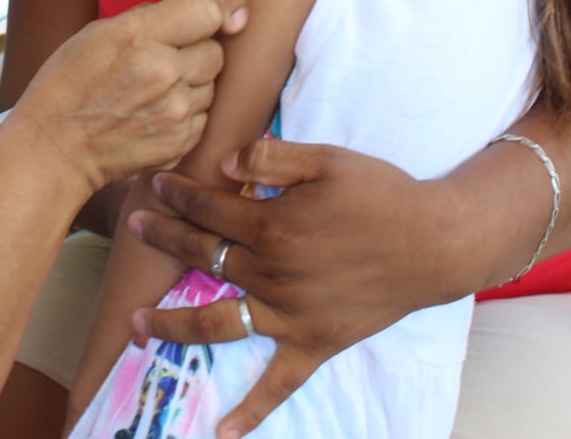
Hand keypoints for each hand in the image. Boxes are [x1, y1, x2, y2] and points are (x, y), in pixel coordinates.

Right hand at [5, 0, 224, 198]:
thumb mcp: (93, 33)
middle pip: (216, 50)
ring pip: (211, 85)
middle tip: (166, 60)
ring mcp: (175, 111)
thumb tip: (178, 13)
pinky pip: (203, 117)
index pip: (208, 10)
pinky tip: (154, 114)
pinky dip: (186, 114)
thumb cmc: (67, 85)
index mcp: (138, 37)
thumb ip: (143, 18)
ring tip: (155, 91)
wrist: (54, 148)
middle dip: (196, 52)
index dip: (199, 15)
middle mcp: (163, 72)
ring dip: (191, 85)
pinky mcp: (180, 141)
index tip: (188, 24)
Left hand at [124, 138, 471, 437]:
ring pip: (218, 323)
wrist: (437, 242)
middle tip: (133, 226)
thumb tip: (225, 161)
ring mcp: (291, 315)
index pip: (210, 209)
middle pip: (204, 256)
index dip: (179, 194)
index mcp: (273, 226)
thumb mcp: (326, 159)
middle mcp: (273, 275)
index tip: (156, 185)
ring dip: (173, 324)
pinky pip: (278, 383)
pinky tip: (222, 431)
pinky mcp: (315, 344)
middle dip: (164, 238)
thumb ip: (271, 157)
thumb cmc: (382, 195)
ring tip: (136, 323)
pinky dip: (250, 410)